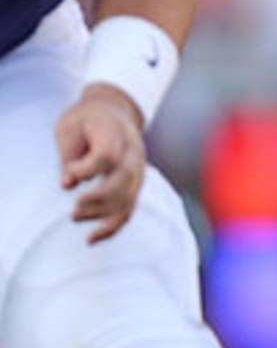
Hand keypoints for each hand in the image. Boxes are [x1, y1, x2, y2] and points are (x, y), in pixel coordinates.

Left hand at [55, 84, 145, 243]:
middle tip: (74, 209)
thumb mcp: (70, 126)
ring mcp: (138, 166)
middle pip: (124, 178)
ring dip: (103, 213)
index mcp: (116, 132)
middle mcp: (133, 150)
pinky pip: (130, 207)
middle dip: (99, 198)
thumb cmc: (85, 119)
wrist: (113, 109)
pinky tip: (91, 238)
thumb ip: (69, 154)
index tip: (69, 171)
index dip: (86, 169)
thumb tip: (67, 185)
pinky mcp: (135, 181)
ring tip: (74, 217)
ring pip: (129, 196)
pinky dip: (113, 226)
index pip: (108, 156)